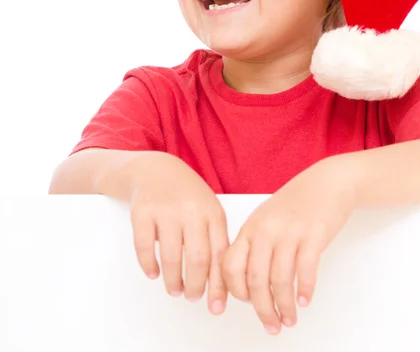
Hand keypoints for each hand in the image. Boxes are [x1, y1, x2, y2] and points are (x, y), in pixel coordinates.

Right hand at [127, 152, 229, 314]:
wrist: (156, 169)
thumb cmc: (188, 196)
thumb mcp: (208, 212)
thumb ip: (216, 242)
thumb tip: (221, 285)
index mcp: (213, 213)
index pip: (220, 255)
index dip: (219, 285)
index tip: (217, 307)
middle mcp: (191, 211)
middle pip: (197, 259)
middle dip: (195, 286)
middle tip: (192, 297)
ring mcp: (166, 211)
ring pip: (171, 256)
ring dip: (172, 280)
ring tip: (174, 290)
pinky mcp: (142, 212)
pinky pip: (144, 247)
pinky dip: (148, 265)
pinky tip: (153, 273)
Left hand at [221, 156, 355, 334]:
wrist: (327, 182)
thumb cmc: (297, 203)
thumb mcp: (266, 219)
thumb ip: (255, 245)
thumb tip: (248, 283)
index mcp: (251, 228)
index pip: (231, 267)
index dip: (238, 292)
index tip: (249, 305)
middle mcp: (266, 230)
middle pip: (255, 280)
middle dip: (262, 309)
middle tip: (271, 326)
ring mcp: (290, 232)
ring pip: (280, 280)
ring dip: (284, 306)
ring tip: (289, 319)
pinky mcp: (313, 235)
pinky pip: (305, 270)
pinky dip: (304, 290)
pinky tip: (304, 301)